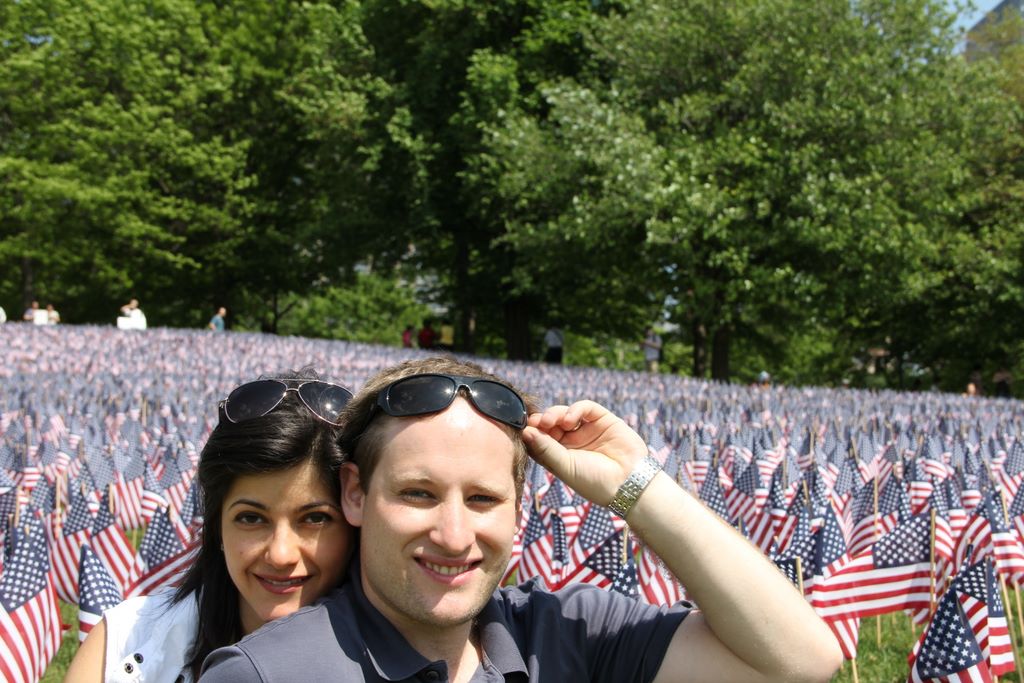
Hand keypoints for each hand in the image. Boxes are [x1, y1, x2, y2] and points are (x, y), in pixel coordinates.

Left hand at [522, 400, 647, 505]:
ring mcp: (587, 430)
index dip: (531, 433)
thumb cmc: (594, 481)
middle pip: (550, 424)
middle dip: (541, 421)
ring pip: (564, 413)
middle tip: (536, 422)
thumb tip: (525, 431)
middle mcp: (572, 442)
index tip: (523, 429)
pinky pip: (584, 408)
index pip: (540, 440)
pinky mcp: (602, 419)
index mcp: (560, 457)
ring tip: (551, 422)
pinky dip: (574, 409)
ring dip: (555, 414)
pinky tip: (569, 419)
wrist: (628, 483)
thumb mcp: (565, 467)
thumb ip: (545, 449)